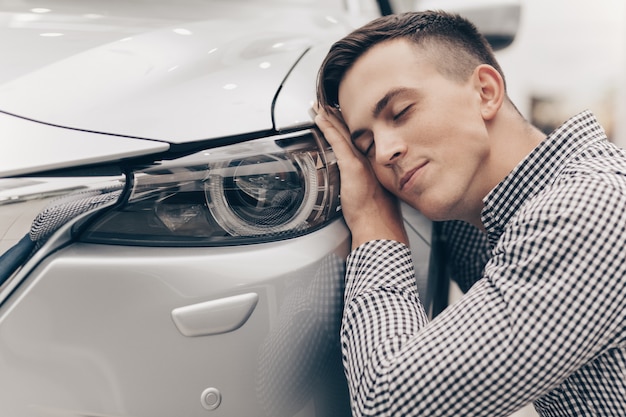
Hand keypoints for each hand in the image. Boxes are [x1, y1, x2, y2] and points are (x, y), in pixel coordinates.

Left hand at [313, 105, 407, 249]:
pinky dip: (328, 128)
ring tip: (317, 104)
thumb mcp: (370, 195)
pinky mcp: (352, 166)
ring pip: (342, 131)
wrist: (380, 225)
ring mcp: (360, 160)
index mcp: (370, 162)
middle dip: (336, 115)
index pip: (355, 137)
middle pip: (349, 130)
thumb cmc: (376, 215)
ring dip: (328, 116)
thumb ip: (362, 185)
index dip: (345, 124)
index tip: (337, 112)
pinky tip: (320, 118)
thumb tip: (358, 187)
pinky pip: (337, 142)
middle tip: (324, 101)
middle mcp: (367, 157)